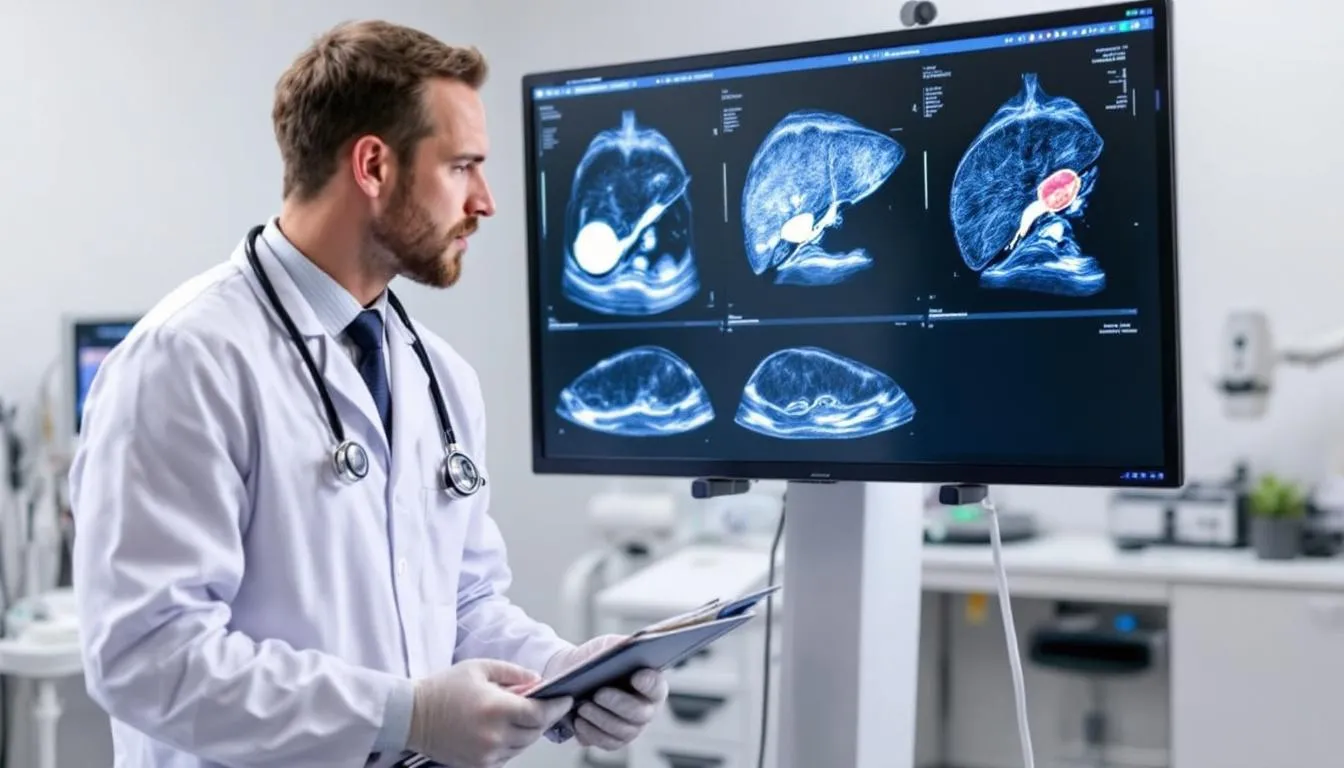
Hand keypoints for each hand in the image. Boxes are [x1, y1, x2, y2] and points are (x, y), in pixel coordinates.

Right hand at [407, 658, 572, 767]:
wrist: (411, 716)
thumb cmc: (443, 688)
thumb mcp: (479, 668)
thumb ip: (513, 673)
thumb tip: (537, 680)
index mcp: (495, 708)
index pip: (539, 713)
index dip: (557, 707)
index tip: (567, 699)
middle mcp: (493, 735)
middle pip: (535, 731)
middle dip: (545, 718)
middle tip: (549, 705)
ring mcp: (486, 754)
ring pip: (523, 746)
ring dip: (529, 731)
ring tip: (525, 715)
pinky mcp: (479, 765)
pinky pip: (508, 756)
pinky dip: (513, 743)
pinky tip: (507, 729)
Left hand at [546, 635, 669, 750]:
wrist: (573, 676)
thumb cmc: (596, 659)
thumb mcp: (607, 646)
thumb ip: (619, 646)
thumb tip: (624, 648)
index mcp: (651, 684)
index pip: (658, 686)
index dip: (650, 683)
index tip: (636, 676)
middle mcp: (646, 709)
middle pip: (640, 714)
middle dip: (619, 704)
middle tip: (598, 694)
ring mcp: (631, 728)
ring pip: (622, 731)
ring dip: (601, 719)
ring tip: (583, 707)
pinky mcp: (613, 740)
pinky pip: (606, 742)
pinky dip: (591, 733)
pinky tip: (578, 721)